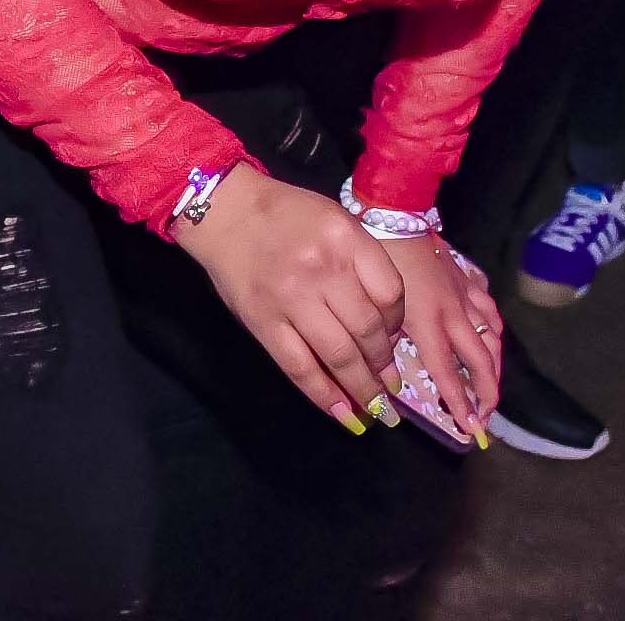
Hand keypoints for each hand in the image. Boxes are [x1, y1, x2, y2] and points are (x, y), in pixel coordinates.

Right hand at [174, 167, 409, 433]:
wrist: (226, 211)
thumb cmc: (286, 214)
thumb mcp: (334, 221)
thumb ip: (361, 263)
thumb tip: (385, 326)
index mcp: (345, 238)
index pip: (391, 292)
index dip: (398, 323)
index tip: (394, 337)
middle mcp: (323, 268)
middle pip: (368, 330)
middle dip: (383, 364)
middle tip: (390, 385)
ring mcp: (291, 298)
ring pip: (339, 355)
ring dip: (363, 388)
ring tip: (375, 408)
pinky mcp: (264, 323)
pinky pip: (300, 367)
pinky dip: (325, 395)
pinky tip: (343, 414)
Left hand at [382, 231, 501, 444]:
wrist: (393, 213)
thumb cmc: (375, 259)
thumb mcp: (374, 304)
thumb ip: (384, 339)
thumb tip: (387, 372)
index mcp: (427, 323)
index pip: (449, 373)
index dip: (460, 403)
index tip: (470, 428)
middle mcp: (452, 313)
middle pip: (481, 360)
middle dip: (487, 391)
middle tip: (485, 415)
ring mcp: (464, 294)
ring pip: (491, 335)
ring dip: (495, 364)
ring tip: (491, 384)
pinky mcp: (466, 277)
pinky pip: (487, 306)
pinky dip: (492, 325)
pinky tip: (490, 334)